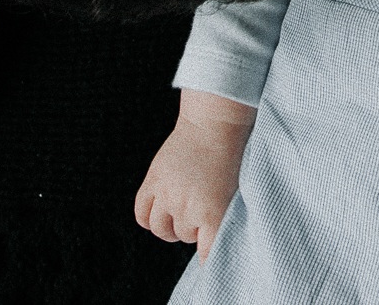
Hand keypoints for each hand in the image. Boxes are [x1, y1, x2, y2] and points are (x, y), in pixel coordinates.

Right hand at [133, 91, 257, 259]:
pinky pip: (141, 213)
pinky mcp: (153, 180)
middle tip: (203, 214)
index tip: (211, 254)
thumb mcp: (237, 190)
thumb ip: (224, 216)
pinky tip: (161, 212)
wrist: (216, 122)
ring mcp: (167, 193)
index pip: (205, 252)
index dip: (208, 256)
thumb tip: (212, 239)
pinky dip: (149, 219)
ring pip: (161, 229)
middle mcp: (186, 206)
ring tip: (182, 216)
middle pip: (185, 236)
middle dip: (194, 229)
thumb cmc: (235, 155)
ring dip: (172, 226)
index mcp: (212, 211)